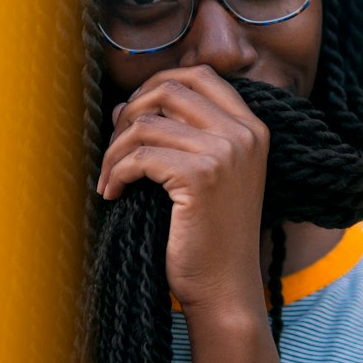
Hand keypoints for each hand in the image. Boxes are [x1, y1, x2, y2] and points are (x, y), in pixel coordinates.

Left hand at [97, 66, 270, 316]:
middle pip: (170, 89)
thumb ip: (175, 135)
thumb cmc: (210, 236)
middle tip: (115, 146)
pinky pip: (140, 157)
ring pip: (147, 122)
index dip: (158, 84)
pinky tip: (113, 193)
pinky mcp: (201, 176)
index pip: (201, 75)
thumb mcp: (204, 176)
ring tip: (110, 177)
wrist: (225, 287)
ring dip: (115, 149)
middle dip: (130, 111)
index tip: (133, 113)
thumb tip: (121, 107)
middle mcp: (244, 134)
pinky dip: (116, 173)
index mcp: (252, 128)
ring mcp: (226, 152)